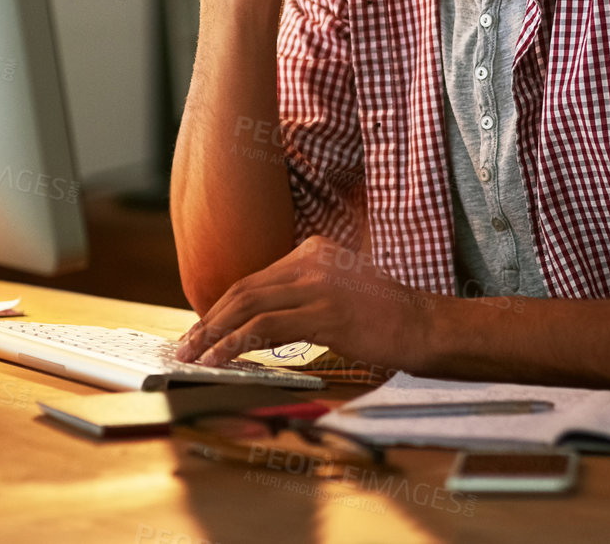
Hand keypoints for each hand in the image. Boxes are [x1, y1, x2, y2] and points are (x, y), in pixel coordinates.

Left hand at [174, 236, 437, 372]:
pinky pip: (266, 328)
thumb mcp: (338, 293)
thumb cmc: (384, 318)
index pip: (255, 279)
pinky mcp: (324, 312)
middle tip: (185, 346)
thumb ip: (301, 298)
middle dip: (210, 320)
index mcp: (314, 250)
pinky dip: (236, 345)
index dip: (222, 307)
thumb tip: (255, 324)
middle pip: (245, 289)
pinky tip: (220, 360)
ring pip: (248, 307)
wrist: (424, 325)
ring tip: (193, 357)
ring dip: (214, 334)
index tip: (202, 330)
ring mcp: (319, 284)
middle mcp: (312, 260)